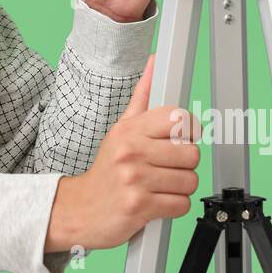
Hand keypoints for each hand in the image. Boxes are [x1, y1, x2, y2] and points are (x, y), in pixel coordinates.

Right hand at [45, 54, 201, 251]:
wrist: (80, 209)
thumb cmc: (106, 171)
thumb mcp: (120, 130)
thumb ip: (142, 97)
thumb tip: (155, 63)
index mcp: (130, 130)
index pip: (179, 119)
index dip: (189, 131)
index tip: (182, 139)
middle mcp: (131, 151)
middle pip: (191, 153)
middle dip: (185, 165)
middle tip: (166, 168)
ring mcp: (134, 178)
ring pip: (190, 181)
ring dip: (180, 188)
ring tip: (159, 186)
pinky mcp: (139, 205)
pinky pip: (181, 204)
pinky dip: (174, 206)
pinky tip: (157, 202)